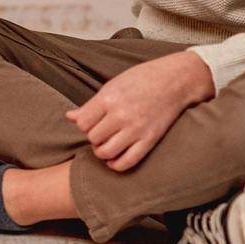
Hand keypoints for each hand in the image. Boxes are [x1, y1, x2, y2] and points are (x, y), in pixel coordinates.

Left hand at [64, 51, 214, 172]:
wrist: (175, 80)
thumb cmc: (142, 79)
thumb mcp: (112, 85)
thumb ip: (91, 104)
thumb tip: (69, 117)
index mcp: (108, 98)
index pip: (82, 123)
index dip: (84, 125)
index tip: (92, 122)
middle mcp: (120, 115)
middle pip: (92, 138)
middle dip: (94, 137)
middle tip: (101, 132)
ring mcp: (136, 129)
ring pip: (105, 152)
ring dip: (102, 152)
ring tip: (106, 145)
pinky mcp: (150, 140)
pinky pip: (127, 161)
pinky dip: (116, 165)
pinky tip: (114, 159)